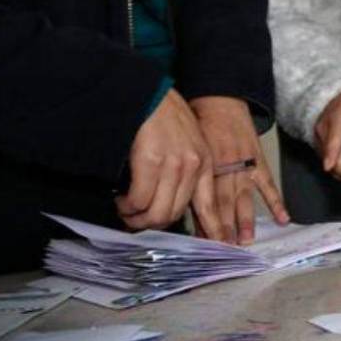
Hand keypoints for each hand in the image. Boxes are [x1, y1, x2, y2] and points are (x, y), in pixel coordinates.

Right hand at [116, 88, 222, 238]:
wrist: (149, 94)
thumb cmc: (163, 119)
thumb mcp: (187, 145)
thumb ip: (186, 173)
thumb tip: (173, 206)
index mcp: (206, 163)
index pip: (211, 206)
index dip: (214, 230)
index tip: (219, 246)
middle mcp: (194, 165)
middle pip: (175, 215)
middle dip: (152, 225)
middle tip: (137, 222)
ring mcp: (174, 164)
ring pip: (156, 213)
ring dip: (137, 218)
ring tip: (126, 211)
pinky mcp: (152, 162)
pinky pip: (138, 200)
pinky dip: (127, 206)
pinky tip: (122, 200)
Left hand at [190, 96, 288, 243]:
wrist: (220, 100)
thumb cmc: (200, 125)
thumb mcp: (186, 149)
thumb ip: (186, 176)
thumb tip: (179, 205)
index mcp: (204, 165)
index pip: (204, 201)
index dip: (205, 224)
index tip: (206, 245)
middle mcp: (224, 167)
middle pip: (223, 203)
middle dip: (224, 229)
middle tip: (226, 251)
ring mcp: (243, 164)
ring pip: (243, 197)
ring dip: (245, 221)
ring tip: (245, 241)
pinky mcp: (258, 159)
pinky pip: (268, 183)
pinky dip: (276, 201)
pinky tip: (283, 218)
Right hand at [314, 90, 340, 181]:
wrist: (339, 102)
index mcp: (335, 118)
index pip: (332, 137)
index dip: (331, 152)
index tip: (328, 165)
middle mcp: (324, 132)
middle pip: (334, 159)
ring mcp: (321, 144)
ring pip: (334, 167)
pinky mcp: (324, 152)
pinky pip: (335, 167)